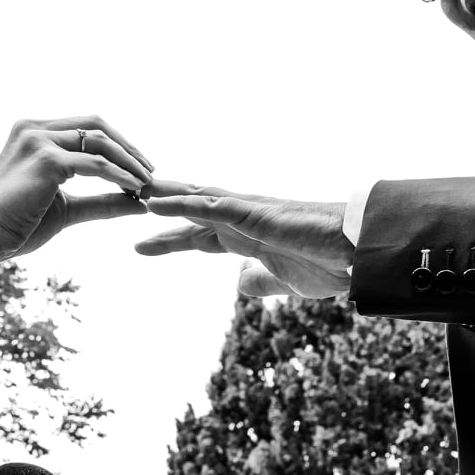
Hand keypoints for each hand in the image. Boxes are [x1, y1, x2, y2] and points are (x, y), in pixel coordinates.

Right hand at [0, 117, 153, 275]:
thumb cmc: (16, 226)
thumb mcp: (66, 208)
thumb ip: (101, 201)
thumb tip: (139, 203)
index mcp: (33, 132)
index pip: (85, 127)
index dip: (117, 145)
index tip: (139, 167)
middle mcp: (34, 128)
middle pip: (96, 125)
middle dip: (128, 147)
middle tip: (151, 171)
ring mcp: (39, 140)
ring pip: (100, 141)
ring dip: (129, 161)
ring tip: (148, 183)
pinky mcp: (46, 159)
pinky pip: (97, 165)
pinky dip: (121, 176)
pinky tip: (136, 190)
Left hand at [135, 180, 352, 297]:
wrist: (357, 253)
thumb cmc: (330, 262)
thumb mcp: (285, 283)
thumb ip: (261, 281)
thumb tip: (241, 283)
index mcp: (247, 236)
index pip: (198, 235)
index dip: (168, 239)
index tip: (139, 245)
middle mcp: (241, 218)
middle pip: (187, 210)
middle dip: (154, 209)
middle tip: (118, 203)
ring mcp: (246, 212)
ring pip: (192, 198)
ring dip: (158, 196)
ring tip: (125, 191)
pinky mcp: (254, 213)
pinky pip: (209, 205)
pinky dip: (179, 202)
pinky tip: (153, 202)